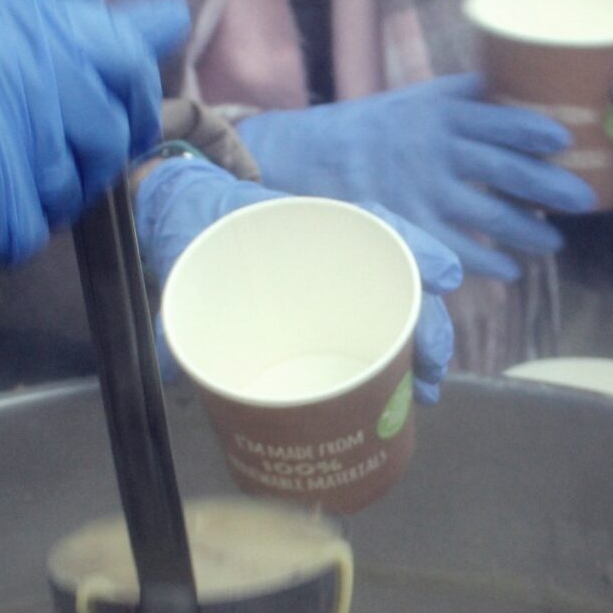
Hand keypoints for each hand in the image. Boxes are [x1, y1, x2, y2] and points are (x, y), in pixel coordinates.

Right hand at [0, 0, 189, 324]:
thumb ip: (73, 34)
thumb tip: (168, 18)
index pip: (121, 47)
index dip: (130, 95)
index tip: (109, 111)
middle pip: (112, 118)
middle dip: (95, 154)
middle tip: (45, 159)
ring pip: (79, 177)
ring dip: (51, 198)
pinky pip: (36, 226)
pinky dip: (11, 233)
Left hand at [132, 153, 460, 403]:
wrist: (189, 218)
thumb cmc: (198, 227)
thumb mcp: (184, 254)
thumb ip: (175, 309)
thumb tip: (169, 368)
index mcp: (304, 220)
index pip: (376, 224)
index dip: (417, 250)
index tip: (443, 279)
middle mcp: (334, 249)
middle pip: (401, 278)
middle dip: (428, 324)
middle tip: (430, 373)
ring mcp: (336, 280)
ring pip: (396, 308)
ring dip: (421, 348)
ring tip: (422, 394)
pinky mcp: (329, 310)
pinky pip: (373, 329)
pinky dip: (395, 358)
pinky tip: (405, 389)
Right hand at [238, 75, 597, 283]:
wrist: (313, 156)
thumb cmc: (382, 126)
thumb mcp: (421, 98)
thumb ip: (470, 94)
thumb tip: (528, 79)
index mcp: (441, 111)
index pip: (498, 117)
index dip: (534, 128)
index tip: (567, 139)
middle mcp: (433, 148)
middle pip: (501, 167)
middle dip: (548, 186)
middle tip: (586, 200)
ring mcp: (420, 190)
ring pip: (486, 213)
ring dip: (527, 231)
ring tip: (554, 242)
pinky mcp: (406, 226)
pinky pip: (456, 249)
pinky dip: (488, 262)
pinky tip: (511, 269)